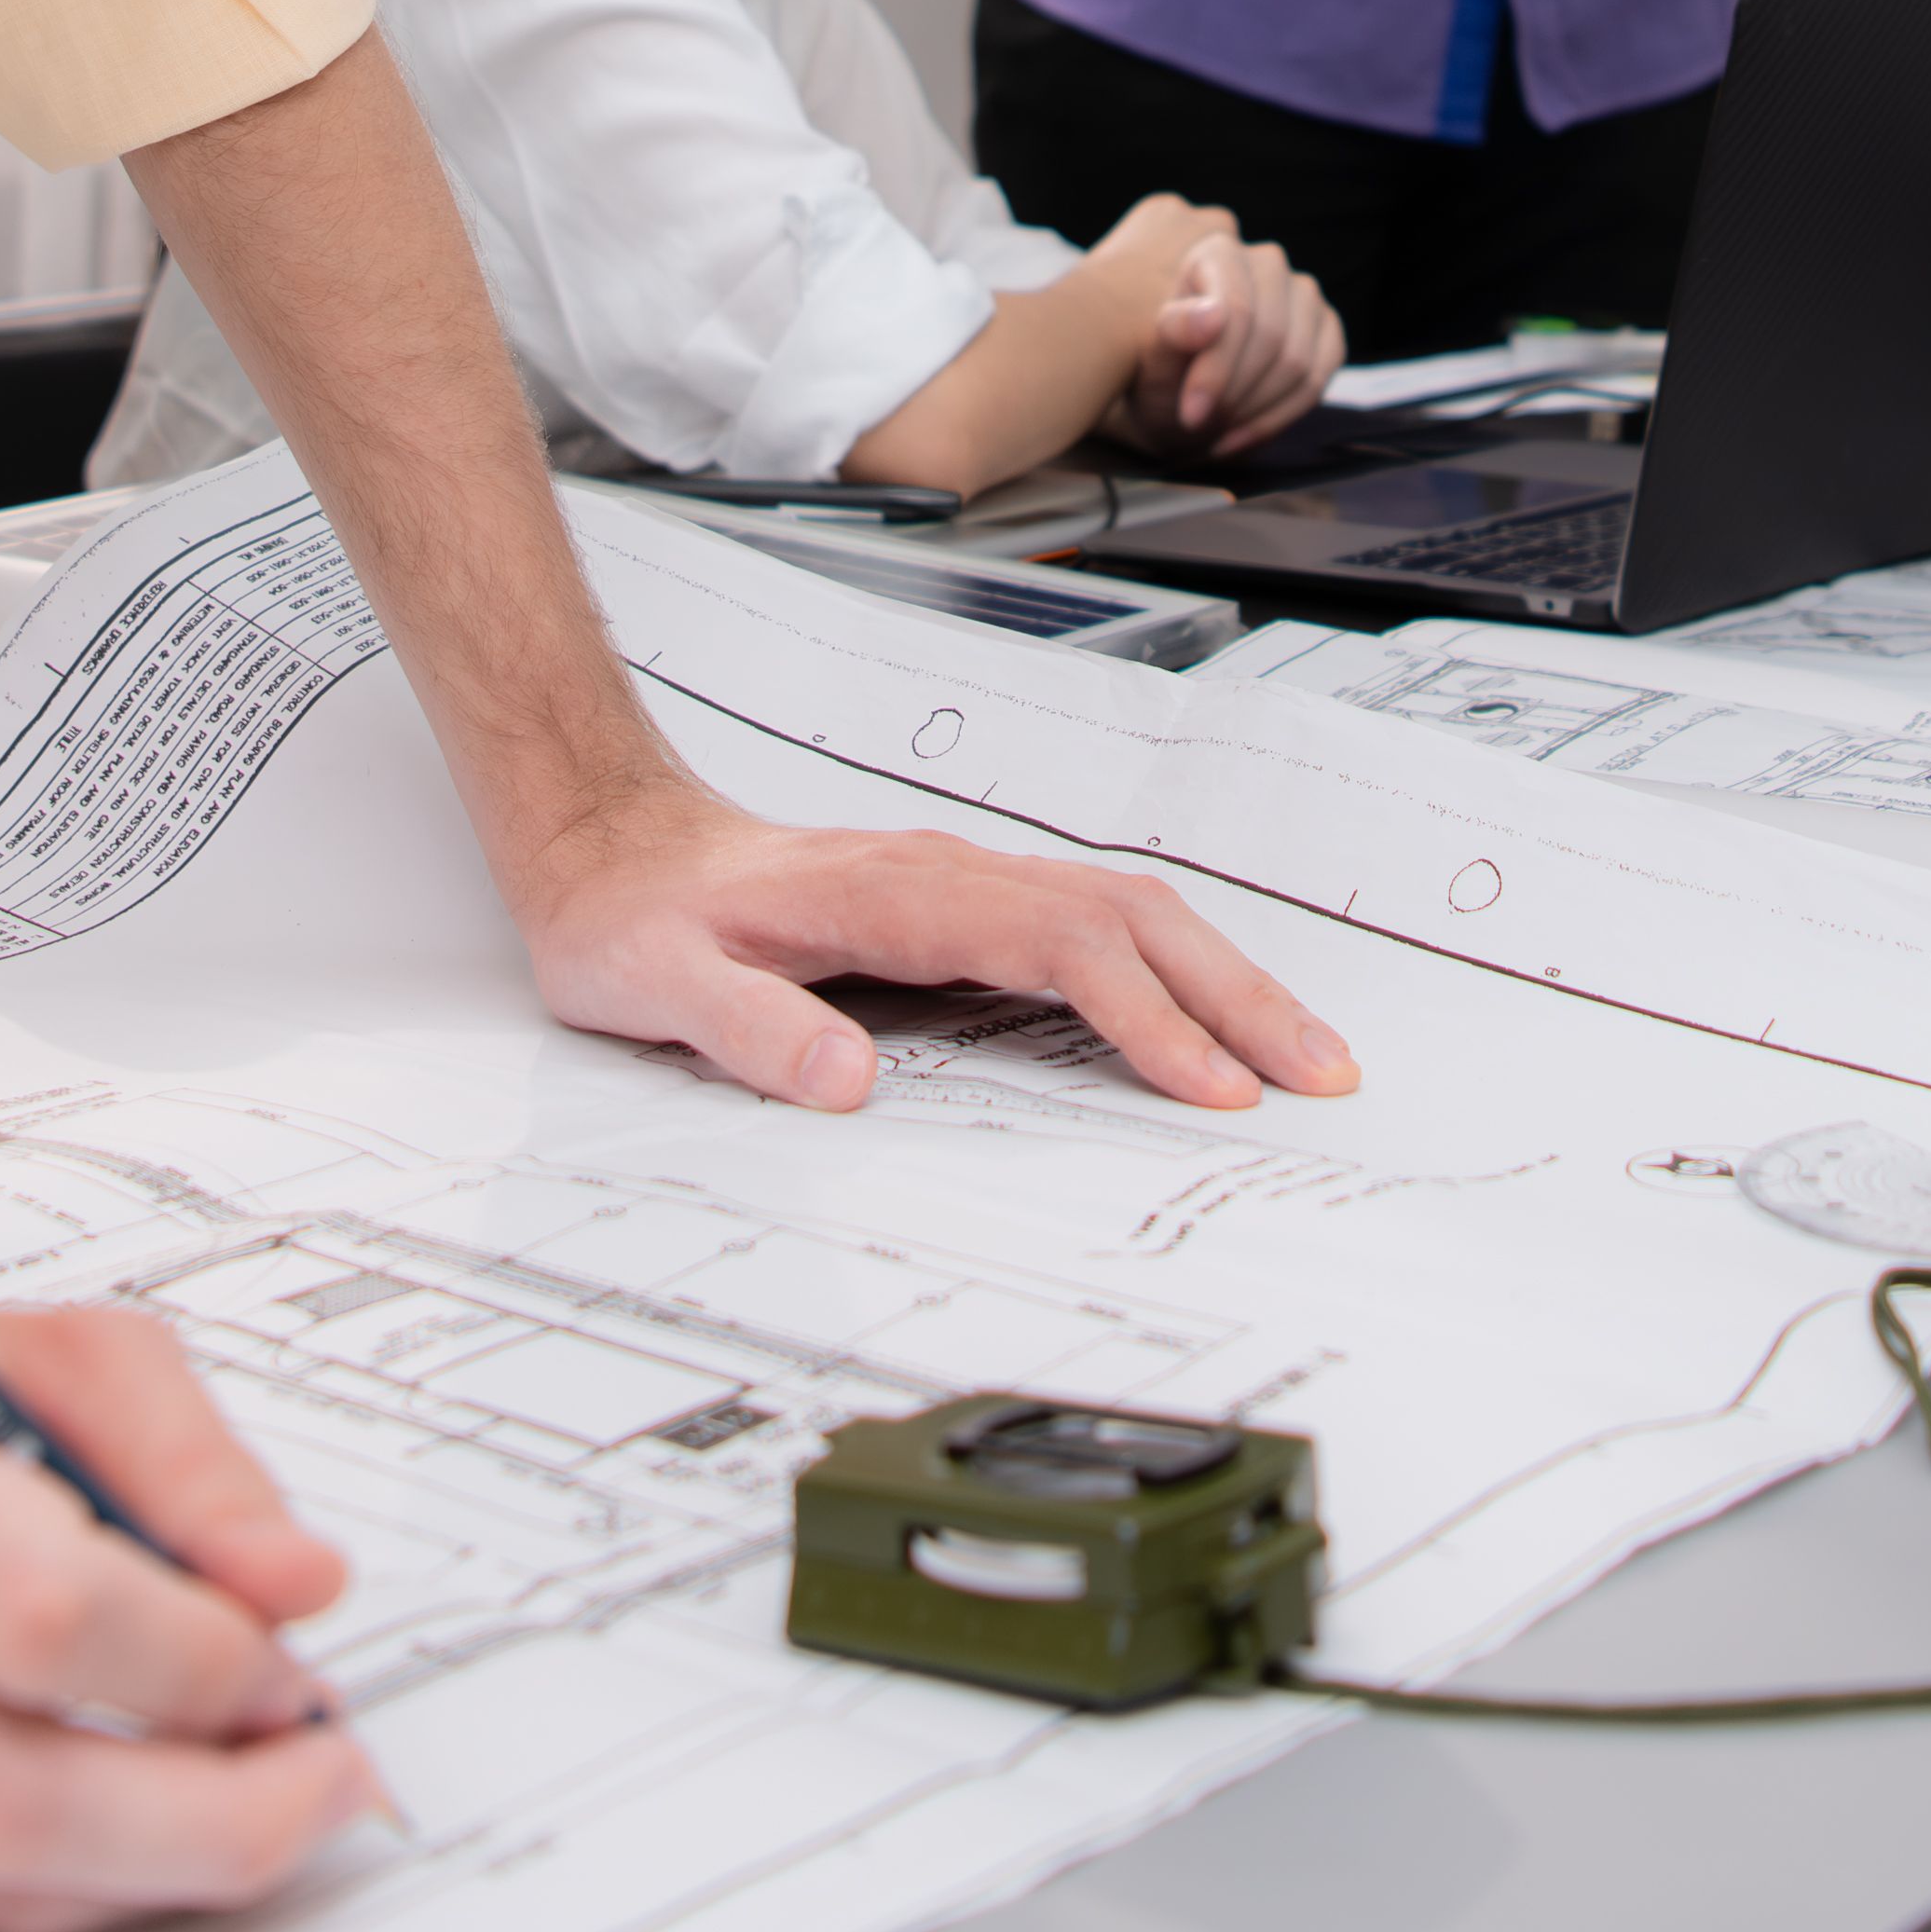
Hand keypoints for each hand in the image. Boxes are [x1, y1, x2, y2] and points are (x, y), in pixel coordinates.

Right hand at [0, 1302, 385, 1931]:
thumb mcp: (53, 1353)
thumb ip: (193, 1461)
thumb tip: (298, 1588)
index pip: (37, 1612)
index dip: (197, 1667)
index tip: (292, 1665)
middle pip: (8, 1794)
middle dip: (211, 1822)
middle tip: (326, 1784)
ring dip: (160, 1866)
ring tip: (257, 1799)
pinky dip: (76, 1880)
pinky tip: (144, 1820)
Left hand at [506, 774, 1361, 1113]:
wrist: (610, 844)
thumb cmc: (636, 916)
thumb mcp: (656, 985)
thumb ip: (747, 1030)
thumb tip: (847, 1084)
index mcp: (897, 893)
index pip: (1059, 944)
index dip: (1143, 1016)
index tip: (1206, 1087)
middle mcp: (951, 876)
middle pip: (1132, 915)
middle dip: (1236, 993)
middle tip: (1320, 1074)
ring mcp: (967, 887)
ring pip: (1131, 914)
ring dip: (1223, 979)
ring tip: (1301, 1055)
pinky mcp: (968, 910)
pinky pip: (1100, 931)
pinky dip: (1175, 972)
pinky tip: (1208, 1022)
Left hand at [1102, 212, 1345, 457]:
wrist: (1176, 395)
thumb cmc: (1158, 371)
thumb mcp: (1151, 357)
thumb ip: (1175, 331)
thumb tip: (1215, 316)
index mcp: (1218, 252)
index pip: (1237, 311)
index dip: (1217, 369)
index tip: (1190, 415)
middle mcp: (1268, 264)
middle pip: (1272, 338)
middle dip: (1235, 393)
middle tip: (1200, 425)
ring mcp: (1304, 295)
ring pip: (1298, 364)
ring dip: (1255, 411)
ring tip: (1216, 432)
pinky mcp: (1326, 330)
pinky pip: (1318, 380)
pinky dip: (1279, 419)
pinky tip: (1241, 437)